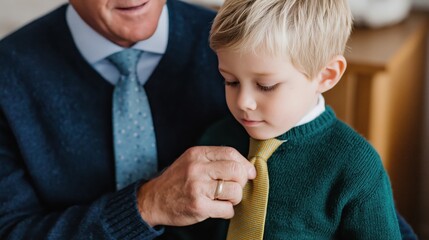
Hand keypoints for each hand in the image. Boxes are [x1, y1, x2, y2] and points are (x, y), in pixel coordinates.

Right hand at [136, 146, 255, 226]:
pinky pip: (227, 209)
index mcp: (197, 154)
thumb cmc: (177, 181)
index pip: (231, 153)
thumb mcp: (192, 161)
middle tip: (235, 188)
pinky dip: (227, 211)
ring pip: (235, 191)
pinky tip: (218, 208)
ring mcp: (197, 187)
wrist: (153, 200)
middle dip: (242, 181)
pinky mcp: (198, 206)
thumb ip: (214, 160)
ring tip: (224, 199)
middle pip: (236, 170)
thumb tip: (246, 167)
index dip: (244, 164)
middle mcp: (197, 168)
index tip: (248, 173)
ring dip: (235, 198)